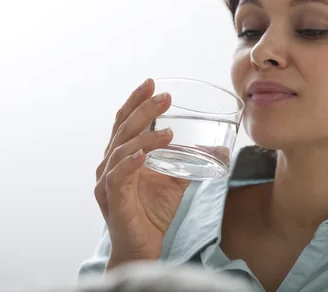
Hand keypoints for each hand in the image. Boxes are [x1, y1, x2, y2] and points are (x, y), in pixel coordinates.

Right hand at [93, 78, 190, 269]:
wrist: (143, 246)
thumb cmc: (153, 212)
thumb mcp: (176, 181)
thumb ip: (191, 162)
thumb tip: (220, 149)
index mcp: (122, 155)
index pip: (126, 121)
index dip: (136, 101)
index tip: (151, 82)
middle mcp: (110, 163)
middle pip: (123, 128)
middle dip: (143, 110)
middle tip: (165, 97)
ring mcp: (107, 180)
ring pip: (121, 149)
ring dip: (145, 137)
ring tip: (169, 133)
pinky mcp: (111, 198)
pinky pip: (117, 176)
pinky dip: (130, 163)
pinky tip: (143, 155)